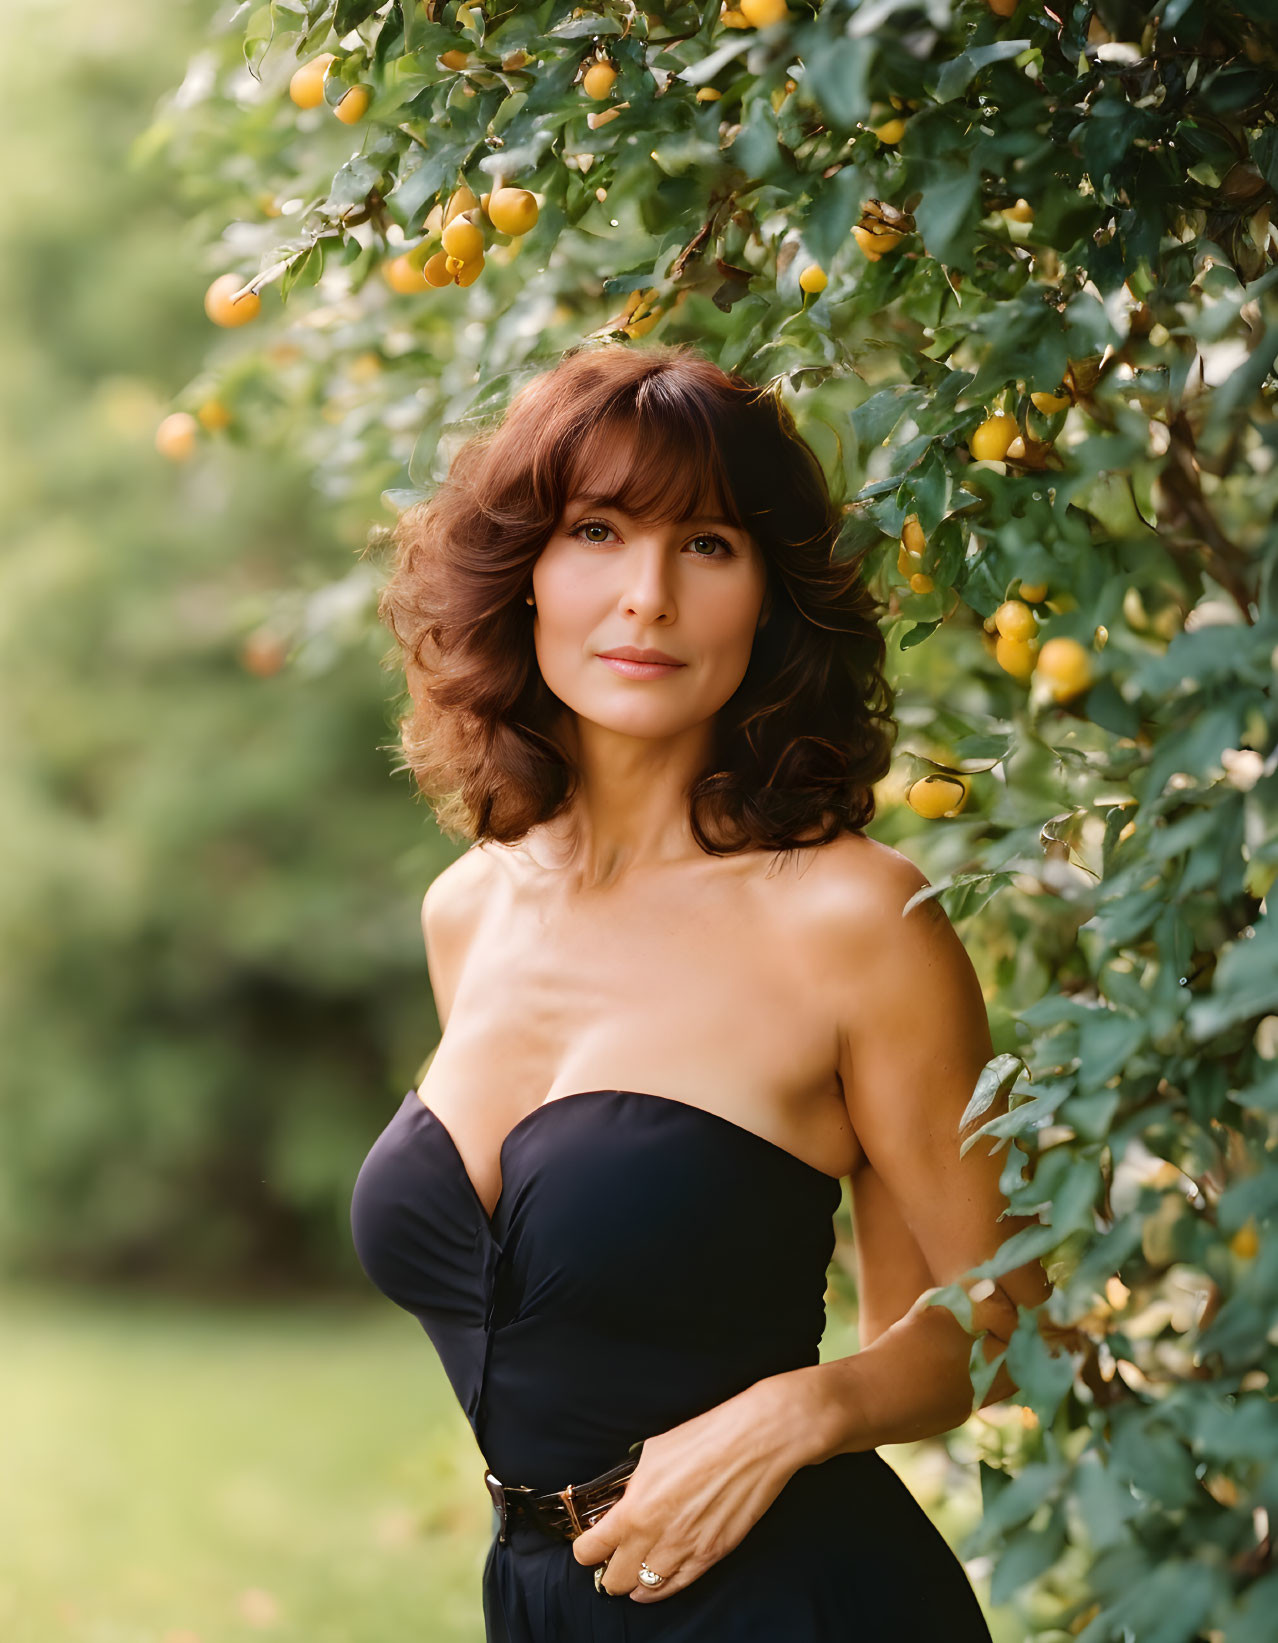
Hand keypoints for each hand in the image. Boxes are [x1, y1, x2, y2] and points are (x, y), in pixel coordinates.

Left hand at [569, 1373, 813, 1602]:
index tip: (587, 1545)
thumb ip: (633, 1485)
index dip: (584, 1550)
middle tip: (609, 1559)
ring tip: (632, 1571)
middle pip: (614, 1581)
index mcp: (635, 1509)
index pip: (591, 1551)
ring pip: (645, 1591)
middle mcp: (656, 1538)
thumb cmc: (705, 1437)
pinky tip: (657, 1579)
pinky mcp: (712, 1556)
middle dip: (607, 1571)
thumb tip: (624, 1499)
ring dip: (634, 1582)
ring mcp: (686, 1552)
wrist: (755, 1442)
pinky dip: (662, 1586)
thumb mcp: (652, 1453)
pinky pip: (678, 1586)